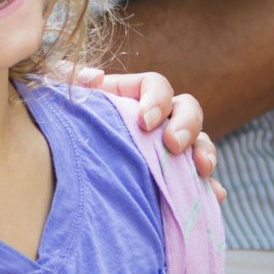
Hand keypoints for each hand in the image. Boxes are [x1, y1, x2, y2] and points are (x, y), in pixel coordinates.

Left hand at [71, 64, 224, 199]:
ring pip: (200, 142)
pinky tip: (214, 196)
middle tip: (173, 145)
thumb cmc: (63, 132)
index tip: (145, 122)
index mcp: (132, 96)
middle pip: (187, 108)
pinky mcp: (174, 181)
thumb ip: (72, 85)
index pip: (156, 85)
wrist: (59, 181)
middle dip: (186, 124)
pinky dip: (209, 188)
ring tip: (202, 169)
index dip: (156, 99)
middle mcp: (158, 119)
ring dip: (205, 151)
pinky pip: (200, 182)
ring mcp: (170, 150)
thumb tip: (93, 76)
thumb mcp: (62, 106)